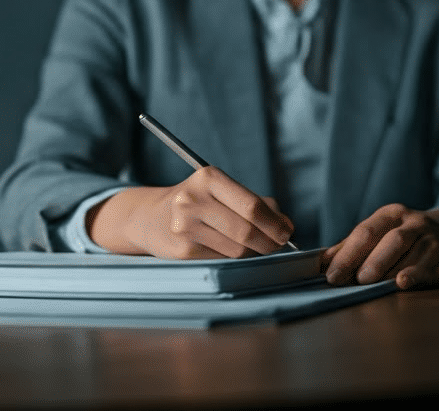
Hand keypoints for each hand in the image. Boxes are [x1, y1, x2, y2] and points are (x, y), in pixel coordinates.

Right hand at [86, 167, 294, 257]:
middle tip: (277, 245)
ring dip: (253, 252)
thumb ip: (255, 203)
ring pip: (237, 250)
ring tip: (253, 247)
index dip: (275, 223)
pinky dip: (235, 259)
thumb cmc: (198, 203)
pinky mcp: (183, 250)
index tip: (286, 232)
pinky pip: (223, 260)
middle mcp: (193, 200)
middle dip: (270, 242)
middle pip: (247, 230)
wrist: (152, 217)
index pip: (253, 206)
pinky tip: (231, 251)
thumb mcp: (221, 190)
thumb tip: (285, 225)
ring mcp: (185, 226)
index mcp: (209, 178)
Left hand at [319, 203, 438, 289]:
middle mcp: (415, 223)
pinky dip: (422, 274)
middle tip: (358, 280)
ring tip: (379, 284)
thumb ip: (352, 247)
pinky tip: (408, 282)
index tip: (332, 275)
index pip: (366, 232)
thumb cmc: (410, 235)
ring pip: (416, 253)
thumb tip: (321, 263)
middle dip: (374, 260)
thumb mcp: (382, 232)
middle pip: (393, 240)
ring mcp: (437, 240)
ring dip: (396, 269)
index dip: (348, 254)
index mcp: (391, 215)